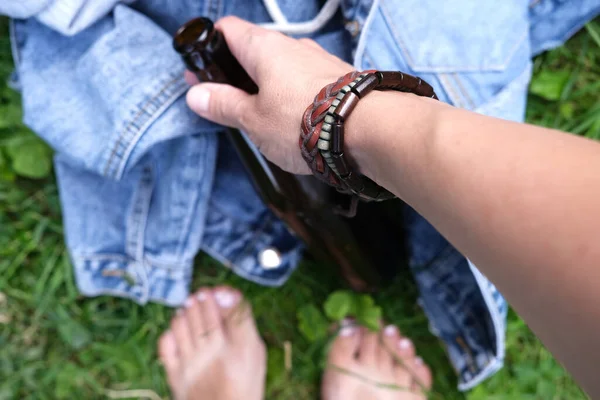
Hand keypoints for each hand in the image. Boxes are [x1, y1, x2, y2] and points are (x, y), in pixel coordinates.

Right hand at [185, 16, 352, 174]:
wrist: (370, 129)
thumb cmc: (305, 121)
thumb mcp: (253, 120)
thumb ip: (224, 105)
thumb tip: (197, 95)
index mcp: (264, 48)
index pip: (228, 30)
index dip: (209, 47)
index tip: (201, 69)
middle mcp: (294, 46)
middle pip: (256, 50)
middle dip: (238, 74)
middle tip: (228, 101)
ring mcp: (320, 60)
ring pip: (284, 67)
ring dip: (269, 86)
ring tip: (264, 118)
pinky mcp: (340, 79)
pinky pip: (308, 82)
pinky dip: (295, 96)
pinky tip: (296, 121)